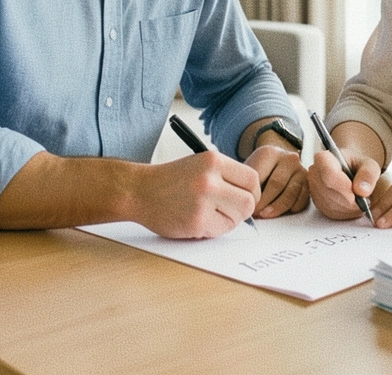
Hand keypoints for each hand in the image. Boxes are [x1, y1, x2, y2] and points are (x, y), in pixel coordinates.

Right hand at [133, 151, 260, 238]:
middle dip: (242, 210)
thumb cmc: (171, 179)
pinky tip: (196, 220)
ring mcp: (203, 202)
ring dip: (227, 220)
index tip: (246, 197)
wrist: (139, 191)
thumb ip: (226, 176)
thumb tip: (253, 195)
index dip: (253, 192)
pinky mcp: (196, 222)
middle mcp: (210, 179)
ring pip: (236, 219)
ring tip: (207, 213)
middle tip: (230, 210)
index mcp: (214, 160)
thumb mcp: (201, 164)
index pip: (252, 179)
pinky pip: (219, 231)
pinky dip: (212, 229)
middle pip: (249, 202)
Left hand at [244, 145, 308, 217]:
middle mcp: (288, 158)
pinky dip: (292, 208)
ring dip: (277, 208)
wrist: (276, 163)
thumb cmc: (260, 170)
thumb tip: (248, 204)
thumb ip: (249, 184)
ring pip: (290, 193)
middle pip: (276, 185)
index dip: (253, 194)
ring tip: (266, 214)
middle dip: (265, 203)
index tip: (247, 205)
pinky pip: (302, 199)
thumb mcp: (250, 170)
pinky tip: (282, 212)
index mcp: (269, 152)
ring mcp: (301, 169)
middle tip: (255, 214)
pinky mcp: (309, 182)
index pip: (260, 175)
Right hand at [309, 149, 380, 220]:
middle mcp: (314, 174)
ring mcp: (314, 190)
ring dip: (349, 208)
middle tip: (365, 199)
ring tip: (361, 201)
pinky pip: (331, 213)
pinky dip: (346, 213)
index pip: (328, 173)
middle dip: (350, 199)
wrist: (353, 174)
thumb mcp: (369, 165)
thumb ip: (368, 174)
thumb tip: (362, 191)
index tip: (358, 192)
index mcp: (324, 158)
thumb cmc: (359, 167)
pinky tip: (354, 206)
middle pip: (329, 191)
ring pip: (330, 205)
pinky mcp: (318, 204)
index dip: (342, 185)